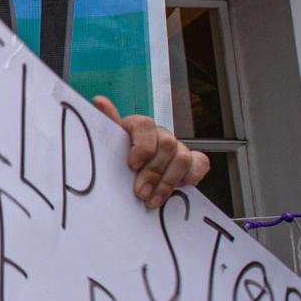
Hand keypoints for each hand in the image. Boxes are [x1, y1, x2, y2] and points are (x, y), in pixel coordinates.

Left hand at [92, 95, 210, 209]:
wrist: (137, 175)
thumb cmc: (122, 159)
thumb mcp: (111, 146)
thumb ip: (106, 126)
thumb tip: (99, 100)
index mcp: (139, 127)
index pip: (145, 125)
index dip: (142, 145)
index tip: (132, 165)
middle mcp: (160, 134)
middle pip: (166, 144)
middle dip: (153, 172)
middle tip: (141, 192)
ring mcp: (177, 147)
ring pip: (182, 158)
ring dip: (167, 182)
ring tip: (152, 200)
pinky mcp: (192, 161)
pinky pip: (200, 164)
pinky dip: (190, 177)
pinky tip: (177, 189)